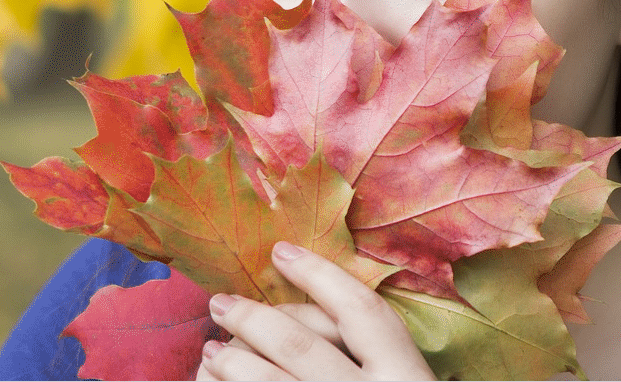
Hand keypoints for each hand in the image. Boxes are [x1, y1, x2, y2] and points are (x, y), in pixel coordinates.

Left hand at [196, 242, 435, 380]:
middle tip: (221, 301)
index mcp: (407, 381)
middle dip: (254, 317)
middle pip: (302, 346)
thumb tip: (309, 311)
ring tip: (212, 348)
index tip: (281, 251)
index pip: (363, 312)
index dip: (320, 274)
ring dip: (232, 361)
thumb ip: (375, 358)